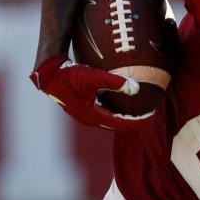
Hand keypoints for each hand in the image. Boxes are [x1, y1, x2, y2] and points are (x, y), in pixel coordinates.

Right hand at [29, 55, 154, 131]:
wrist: (48, 74)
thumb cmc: (68, 75)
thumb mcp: (93, 77)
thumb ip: (114, 82)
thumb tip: (136, 88)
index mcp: (93, 116)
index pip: (120, 124)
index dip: (136, 123)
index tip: (151, 120)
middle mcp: (89, 119)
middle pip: (116, 124)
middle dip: (132, 122)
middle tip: (147, 116)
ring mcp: (84, 114)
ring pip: (109, 119)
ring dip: (122, 117)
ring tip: (136, 112)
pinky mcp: (82, 107)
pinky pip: (103, 112)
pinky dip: (114, 110)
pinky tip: (120, 101)